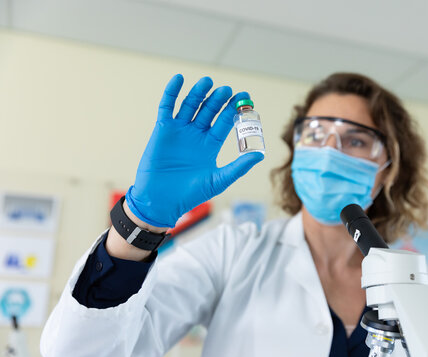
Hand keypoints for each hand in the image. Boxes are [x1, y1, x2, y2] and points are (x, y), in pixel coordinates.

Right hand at [125, 74, 263, 227]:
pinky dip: (172, 92)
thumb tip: (260, 154)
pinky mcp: (163, 130)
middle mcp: (196, 134)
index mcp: (211, 144)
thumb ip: (239, 167)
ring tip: (207, 82)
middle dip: (218, 100)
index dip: (233, 110)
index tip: (244, 97)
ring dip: (198, 93)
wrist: (162, 200)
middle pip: (209, 110)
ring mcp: (180, 130)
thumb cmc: (191, 194)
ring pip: (190, 105)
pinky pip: (167, 107)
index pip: (225, 122)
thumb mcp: (219, 180)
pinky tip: (179, 79)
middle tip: (226, 90)